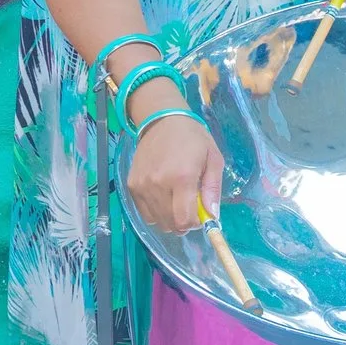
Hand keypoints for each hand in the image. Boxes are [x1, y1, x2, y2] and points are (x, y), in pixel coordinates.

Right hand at [126, 107, 224, 234]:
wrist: (162, 120)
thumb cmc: (193, 139)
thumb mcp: (213, 159)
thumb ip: (213, 189)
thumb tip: (212, 216)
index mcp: (182, 177)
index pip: (184, 219)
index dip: (195, 223)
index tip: (199, 213)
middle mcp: (158, 184)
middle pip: (170, 224)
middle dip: (183, 222)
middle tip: (189, 206)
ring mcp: (142, 185)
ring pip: (156, 221)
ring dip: (169, 218)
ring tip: (176, 199)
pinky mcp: (132, 185)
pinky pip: (144, 213)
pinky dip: (155, 212)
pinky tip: (163, 196)